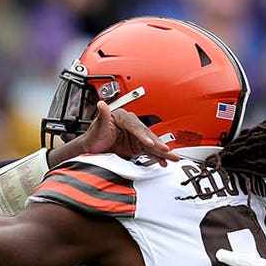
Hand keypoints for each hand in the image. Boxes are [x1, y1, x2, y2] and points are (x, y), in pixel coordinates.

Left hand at [52, 101, 178, 166]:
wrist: (92, 148)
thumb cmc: (93, 136)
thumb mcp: (97, 127)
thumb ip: (102, 116)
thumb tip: (101, 104)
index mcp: (123, 117)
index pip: (135, 126)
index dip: (143, 135)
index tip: (149, 142)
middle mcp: (132, 126)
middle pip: (147, 135)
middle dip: (157, 144)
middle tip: (166, 150)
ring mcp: (136, 137)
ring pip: (152, 144)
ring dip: (163, 151)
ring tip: (173, 157)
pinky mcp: (138, 146)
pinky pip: (150, 152)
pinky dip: (158, 157)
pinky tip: (164, 161)